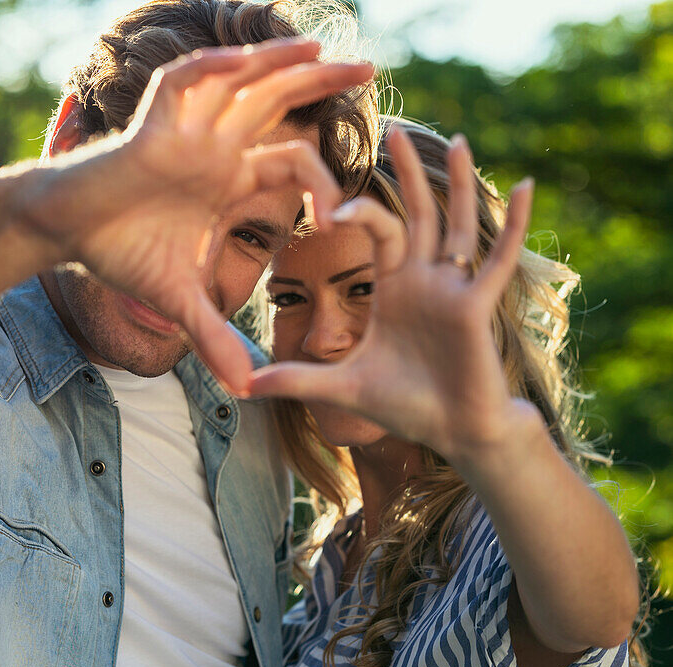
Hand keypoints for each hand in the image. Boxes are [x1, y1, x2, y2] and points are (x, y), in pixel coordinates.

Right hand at [18, 39, 373, 394]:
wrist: (66, 231)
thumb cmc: (120, 253)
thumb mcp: (179, 301)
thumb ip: (216, 337)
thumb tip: (246, 390)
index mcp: (230, 179)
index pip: (293, 165)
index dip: (323, 186)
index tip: (340, 223)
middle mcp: (216, 146)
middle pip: (279, 104)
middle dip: (322, 86)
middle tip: (371, 72)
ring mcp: (186, 129)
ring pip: (240, 81)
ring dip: (277, 62)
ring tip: (321, 49)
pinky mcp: (152, 122)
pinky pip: (185, 83)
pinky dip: (211, 71)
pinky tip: (241, 62)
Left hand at [249, 126, 536, 459]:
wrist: (452, 433)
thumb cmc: (405, 407)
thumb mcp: (341, 387)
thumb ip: (297, 380)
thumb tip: (244, 385)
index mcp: (394, 288)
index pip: (377, 229)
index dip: (358, 207)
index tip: (331, 201)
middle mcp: (425, 280)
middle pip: (417, 212)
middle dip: (407, 172)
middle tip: (393, 127)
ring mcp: (454, 289)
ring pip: (456, 224)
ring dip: (458, 183)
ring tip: (456, 139)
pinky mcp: (477, 305)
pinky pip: (499, 257)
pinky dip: (515, 223)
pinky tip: (527, 186)